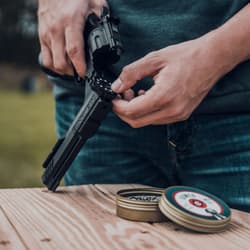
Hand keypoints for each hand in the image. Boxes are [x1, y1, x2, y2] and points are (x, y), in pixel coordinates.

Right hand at [38, 0, 106, 76]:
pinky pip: (45, 58)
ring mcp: (46, 33)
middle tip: (81, 74)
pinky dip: (54, 65)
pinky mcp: (41, 36)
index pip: (74, 50)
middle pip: (61, 62)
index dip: (80, 66)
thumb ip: (101, 18)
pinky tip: (62, 64)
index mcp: (71, 21)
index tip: (85, 75)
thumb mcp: (94, 2)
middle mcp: (56, 29)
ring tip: (73, 71)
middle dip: (72, 73)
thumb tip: (107, 33)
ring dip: (63, 71)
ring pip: (52, 63)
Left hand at [111, 36, 233, 127]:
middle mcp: (172, 111)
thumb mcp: (155, 59)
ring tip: (134, 93)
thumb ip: (131, 73)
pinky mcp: (182, 114)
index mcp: (164, 96)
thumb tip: (117, 86)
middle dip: (123, 111)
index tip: (113, 97)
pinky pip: (157, 119)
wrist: (213, 59)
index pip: (131, 111)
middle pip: (136, 122)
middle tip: (121, 95)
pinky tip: (147, 96)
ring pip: (146, 122)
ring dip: (135, 111)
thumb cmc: (188, 56)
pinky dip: (147, 111)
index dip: (117, 106)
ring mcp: (178, 115)